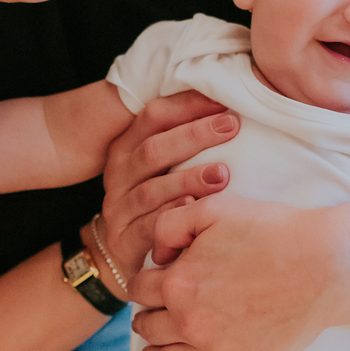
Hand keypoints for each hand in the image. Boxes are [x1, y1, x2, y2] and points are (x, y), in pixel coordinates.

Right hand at [100, 91, 238, 277]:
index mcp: (126, 147)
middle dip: (194, 135)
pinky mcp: (123, 240)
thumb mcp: (158, 167)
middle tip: (231, 126)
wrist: (119, 249)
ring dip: (188, 179)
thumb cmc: (153, 201)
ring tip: (222, 174)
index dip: (186, 106)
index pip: (153, 117)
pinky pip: (148, 227)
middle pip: (153, 150)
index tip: (222, 101)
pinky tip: (194, 206)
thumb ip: (180, 140)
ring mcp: (119, 208)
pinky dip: (172, 215)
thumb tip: (228, 109)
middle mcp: (118, 174)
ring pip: (151, 190)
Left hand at [132, 195, 339, 350]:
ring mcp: (217, 349)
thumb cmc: (271, 229)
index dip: (148, 276)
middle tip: (157, 310)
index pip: (140, 285)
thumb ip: (171, 223)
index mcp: (175, 283)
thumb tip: (154, 251)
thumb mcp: (212, 209)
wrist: (325, 262)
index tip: (159, 273)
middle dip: (147, 316)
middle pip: (147, 325)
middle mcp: (188, 321)